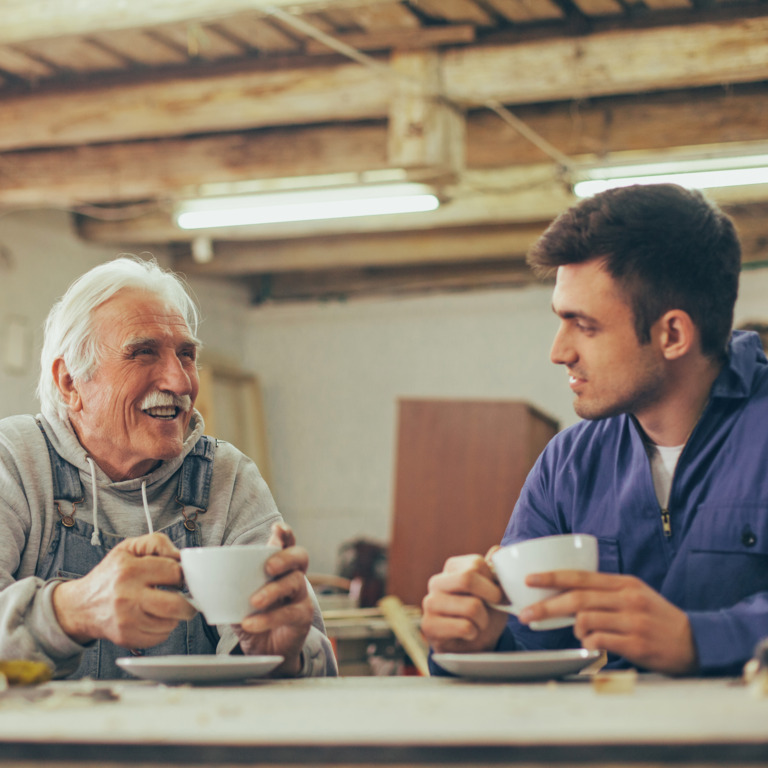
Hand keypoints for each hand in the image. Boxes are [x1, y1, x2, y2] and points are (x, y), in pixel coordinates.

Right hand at [52, 532, 195, 647]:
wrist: (81, 605)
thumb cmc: (110, 575)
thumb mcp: (129, 548)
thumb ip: (157, 543)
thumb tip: (180, 556)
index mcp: (129, 570)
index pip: (174, 572)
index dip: (182, 574)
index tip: (179, 578)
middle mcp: (126, 596)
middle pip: (176, 605)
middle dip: (188, 602)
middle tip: (186, 598)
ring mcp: (126, 620)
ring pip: (170, 623)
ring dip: (175, 615)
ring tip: (164, 606)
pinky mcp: (126, 638)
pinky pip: (159, 637)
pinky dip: (163, 629)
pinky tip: (153, 618)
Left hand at [233, 523, 313, 675]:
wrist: (265, 651)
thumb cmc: (253, 617)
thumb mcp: (238, 600)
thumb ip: (228, 586)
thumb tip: (199, 578)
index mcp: (278, 566)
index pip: (286, 543)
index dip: (284, 533)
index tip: (277, 528)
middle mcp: (294, 576)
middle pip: (300, 556)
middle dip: (285, 557)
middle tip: (268, 567)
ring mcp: (301, 595)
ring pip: (295, 582)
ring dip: (273, 590)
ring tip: (254, 601)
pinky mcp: (302, 616)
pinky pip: (289, 613)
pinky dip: (268, 618)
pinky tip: (251, 623)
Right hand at [421, 552, 509, 653]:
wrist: (473, 646)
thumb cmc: (484, 614)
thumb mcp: (494, 592)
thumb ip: (495, 571)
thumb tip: (498, 549)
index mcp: (451, 568)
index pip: (476, 564)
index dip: (494, 581)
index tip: (499, 594)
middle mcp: (436, 582)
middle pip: (467, 578)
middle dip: (491, 596)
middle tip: (496, 606)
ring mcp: (429, 603)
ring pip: (471, 606)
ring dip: (484, 619)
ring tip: (479, 623)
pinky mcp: (428, 625)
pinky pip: (464, 626)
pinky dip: (474, 633)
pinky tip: (468, 634)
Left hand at [519, 570, 697, 674]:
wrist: (695, 641)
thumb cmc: (658, 618)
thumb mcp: (634, 596)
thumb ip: (604, 593)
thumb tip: (568, 598)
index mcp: (624, 583)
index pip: (580, 576)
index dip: (551, 577)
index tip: (529, 580)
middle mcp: (627, 598)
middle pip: (576, 598)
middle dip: (546, 606)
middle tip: (526, 615)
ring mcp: (632, 621)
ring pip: (585, 620)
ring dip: (574, 629)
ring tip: (580, 634)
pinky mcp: (637, 643)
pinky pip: (599, 641)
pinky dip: (589, 644)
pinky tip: (593, 646)